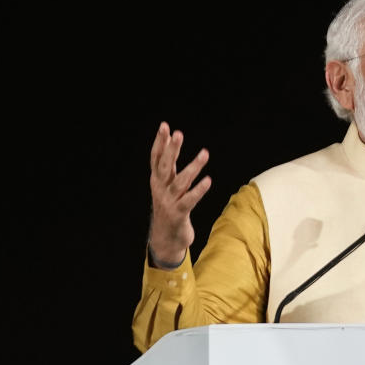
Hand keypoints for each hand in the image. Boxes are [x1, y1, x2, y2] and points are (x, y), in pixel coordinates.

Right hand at [147, 121, 210, 265]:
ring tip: (204, 153)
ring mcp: (168, 202)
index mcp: (157, 181)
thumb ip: (169, 168)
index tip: (165, 126)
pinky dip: (199, 190)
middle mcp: (160, 189)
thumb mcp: (166, 187)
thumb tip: (171, 144)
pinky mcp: (178, 214)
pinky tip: (208, 180)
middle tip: (178, 133)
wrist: (165, 238)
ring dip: (193, 167)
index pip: (156, 158)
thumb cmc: (169, 208)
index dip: (160, 142)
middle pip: (165, 166)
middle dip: (172, 149)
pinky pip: (189, 200)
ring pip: (180, 181)